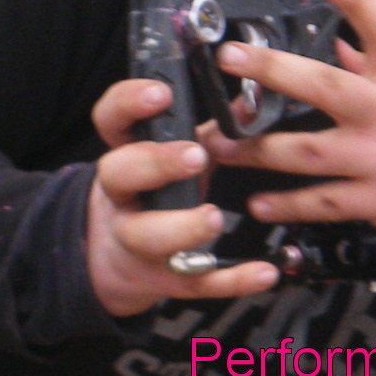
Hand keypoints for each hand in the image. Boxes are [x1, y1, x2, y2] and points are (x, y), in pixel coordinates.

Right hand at [85, 78, 278, 316]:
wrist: (118, 260)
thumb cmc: (155, 193)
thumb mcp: (174, 157)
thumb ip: (210, 131)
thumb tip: (253, 102)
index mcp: (125, 154)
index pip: (112, 120)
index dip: (129, 103)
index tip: (161, 93)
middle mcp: (123, 196)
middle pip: (119, 174)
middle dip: (156, 163)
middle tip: (194, 156)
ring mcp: (137, 240)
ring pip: (147, 235)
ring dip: (181, 227)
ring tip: (212, 218)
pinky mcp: (164, 279)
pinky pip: (196, 282)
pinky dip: (232, 280)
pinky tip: (264, 272)